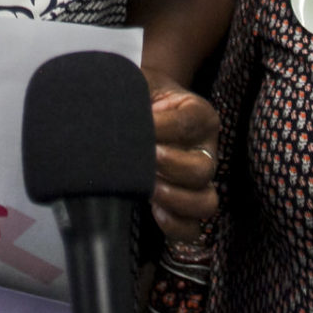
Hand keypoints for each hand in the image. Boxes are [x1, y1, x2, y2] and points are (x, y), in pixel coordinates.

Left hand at [147, 77, 218, 242]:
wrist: (144, 107)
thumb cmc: (140, 96)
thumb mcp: (140, 85)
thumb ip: (131, 93)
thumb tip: (107, 111)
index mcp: (200, 116)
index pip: (190, 122)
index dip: (165, 126)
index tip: (143, 123)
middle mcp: (205, 150)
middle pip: (203, 168)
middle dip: (172, 166)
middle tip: (147, 158)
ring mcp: (199, 181)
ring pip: (205, 202)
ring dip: (175, 199)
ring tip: (149, 189)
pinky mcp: (185, 204)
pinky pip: (192, 228)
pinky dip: (175, 225)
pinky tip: (154, 212)